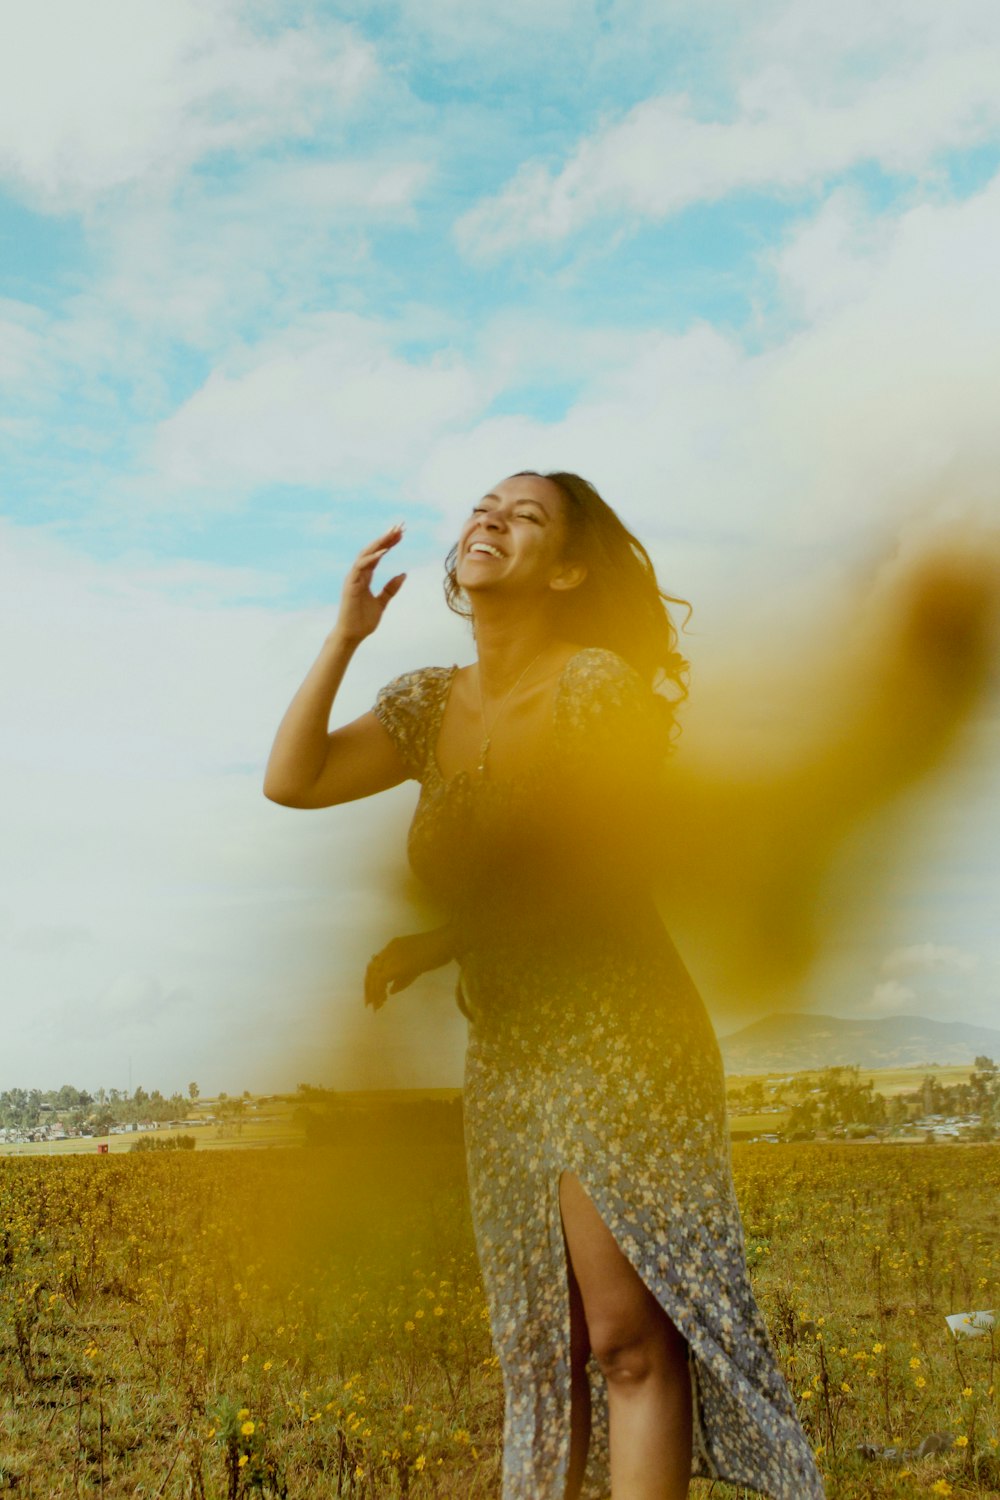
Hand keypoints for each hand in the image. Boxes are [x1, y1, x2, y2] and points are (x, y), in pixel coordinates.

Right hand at [335, 523, 406, 645]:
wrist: (352, 635)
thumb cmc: (363, 620)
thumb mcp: (382, 602)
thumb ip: (391, 588)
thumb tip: (403, 574)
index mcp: (365, 576)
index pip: (378, 554)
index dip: (389, 543)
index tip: (402, 533)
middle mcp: (358, 573)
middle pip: (372, 550)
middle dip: (386, 537)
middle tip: (400, 525)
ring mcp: (353, 578)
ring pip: (366, 554)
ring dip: (380, 543)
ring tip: (393, 533)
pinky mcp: (350, 585)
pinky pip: (361, 567)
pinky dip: (372, 558)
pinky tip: (384, 551)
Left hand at [364, 927, 455, 1010]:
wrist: (447, 942)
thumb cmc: (437, 952)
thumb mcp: (417, 966)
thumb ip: (402, 977)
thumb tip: (390, 991)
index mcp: (393, 946)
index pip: (375, 963)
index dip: (372, 979)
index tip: (372, 993)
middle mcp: (389, 949)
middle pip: (371, 970)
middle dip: (369, 988)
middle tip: (369, 1004)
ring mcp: (391, 955)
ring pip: (374, 976)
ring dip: (373, 992)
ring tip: (377, 1006)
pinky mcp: (396, 964)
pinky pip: (381, 981)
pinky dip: (379, 992)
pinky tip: (384, 1001)